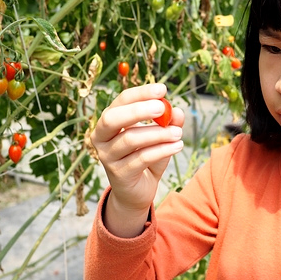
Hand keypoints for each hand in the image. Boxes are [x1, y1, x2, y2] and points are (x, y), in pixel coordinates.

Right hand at [90, 83, 183, 235]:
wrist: (137, 190)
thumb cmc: (145, 156)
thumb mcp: (159, 136)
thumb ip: (168, 123)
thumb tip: (178, 112)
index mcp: (108, 121)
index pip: (121, 101)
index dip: (141, 93)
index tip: (162, 89)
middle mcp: (101, 137)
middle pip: (113, 118)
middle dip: (138, 110)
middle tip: (163, 107)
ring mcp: (107, 157)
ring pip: (130, 139)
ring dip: (158, 134)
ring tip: (178, 133)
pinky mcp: (119, 174)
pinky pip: (141, 158)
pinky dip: (162, 150)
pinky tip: (177, 145)